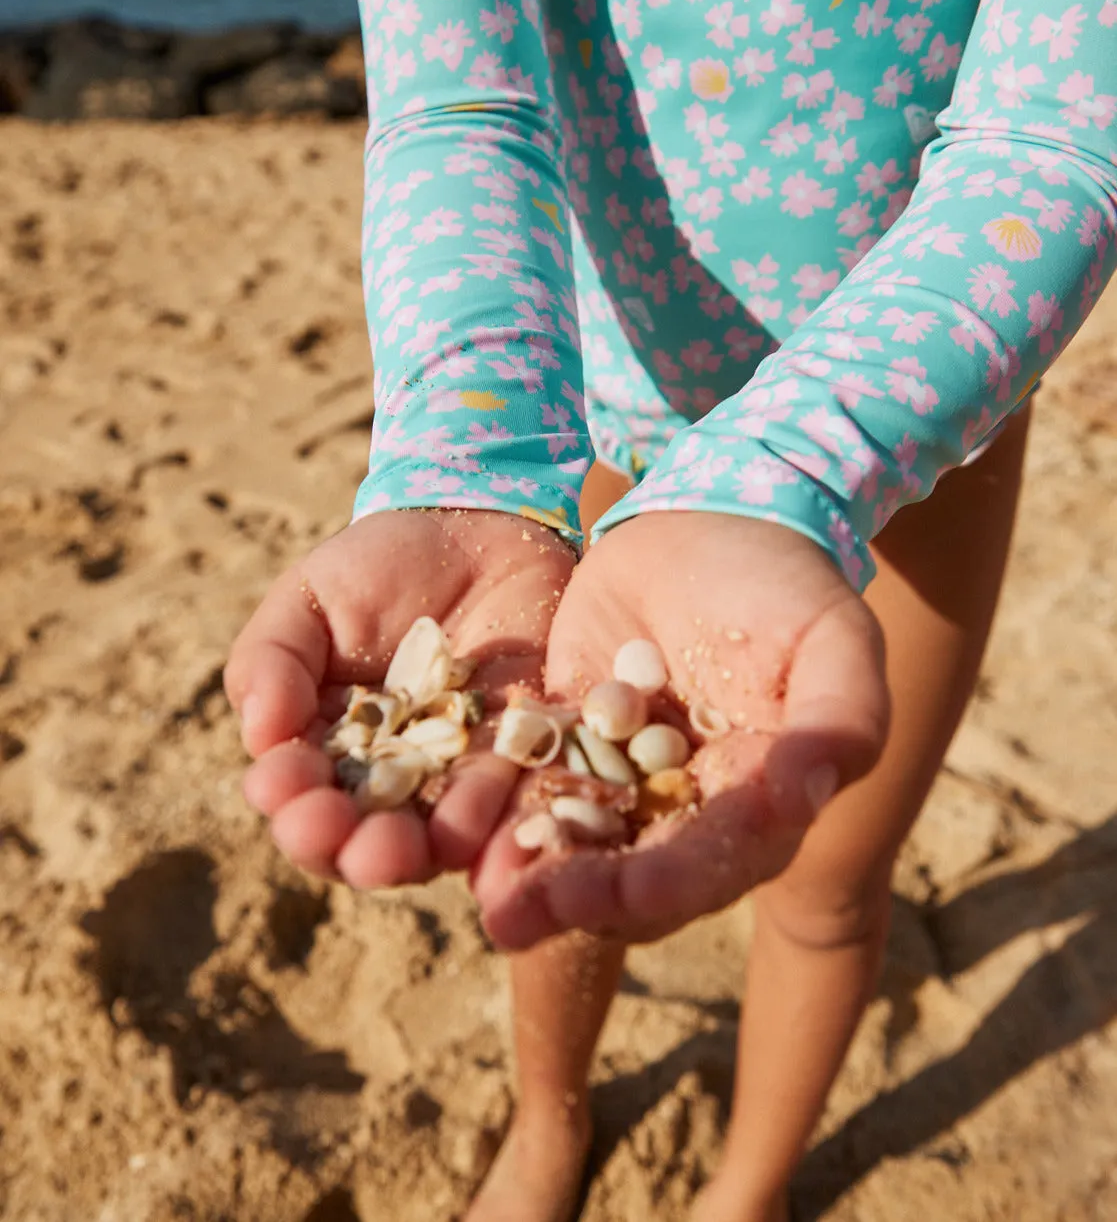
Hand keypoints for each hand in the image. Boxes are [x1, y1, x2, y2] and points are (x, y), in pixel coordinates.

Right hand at [224, 508, 575, 887]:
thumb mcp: (311, 596)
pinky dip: (484, 823)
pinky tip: (465, 830)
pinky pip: (503, 805)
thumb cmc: (381, 565)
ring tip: (393, 850)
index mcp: (325, 747)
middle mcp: (387, 778)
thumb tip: (259, 733)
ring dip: (405, 855)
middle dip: (338, 845)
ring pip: (425, 839)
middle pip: (354, 837)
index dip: (286, 798)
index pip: (297, 793)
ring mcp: (454, 776)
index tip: (280, 784)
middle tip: (332, 833)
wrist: (482, 528)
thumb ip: (273, 658)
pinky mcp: (516, 760)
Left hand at [473, 512, 887, 948]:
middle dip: (579, 899)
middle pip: (636, 873)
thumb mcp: (834, 639)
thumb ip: (841, 718)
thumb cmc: (790, 581)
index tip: (628, 898)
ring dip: (529, 875)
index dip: (673, 884)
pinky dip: (499, 810)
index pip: (718, 860)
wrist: (713, 514)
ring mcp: (624, 774)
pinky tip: (459, 835)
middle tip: (515, 921)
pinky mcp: (569, 734)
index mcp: (762, 800)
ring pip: (576, 840)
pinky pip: (531, 781)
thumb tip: (807, 796)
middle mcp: (691, 806)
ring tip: (482, 899)